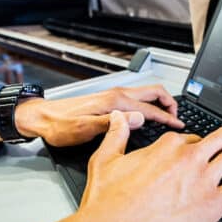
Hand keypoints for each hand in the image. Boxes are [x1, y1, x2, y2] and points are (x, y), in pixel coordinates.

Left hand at [0, 84, 183, 145]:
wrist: (41, 118)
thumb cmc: (59, 126)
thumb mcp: (84, 129)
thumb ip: (113, 124)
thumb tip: (140, 118)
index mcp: (114, 102)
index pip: (151, 108)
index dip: (168, 118)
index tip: (180, 127)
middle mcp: (116, 95)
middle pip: (154, 92)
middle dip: (171, 103)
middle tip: (179, 118)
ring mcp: (113, 96)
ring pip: (147, 94)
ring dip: (162, 102)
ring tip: (170, 116)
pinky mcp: (109, 100)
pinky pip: (138, 98)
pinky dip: (151, 104)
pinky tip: (150, 115)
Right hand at [39, 111, 221, 221]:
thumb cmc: (104, 208)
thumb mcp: (104, 162)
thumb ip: (115, 136)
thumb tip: (118, 118)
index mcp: (164, 147)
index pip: (191, 138)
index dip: (195, 146)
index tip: (197, 152)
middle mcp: (187, 159)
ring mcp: (202, 180)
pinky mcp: (213, 205)